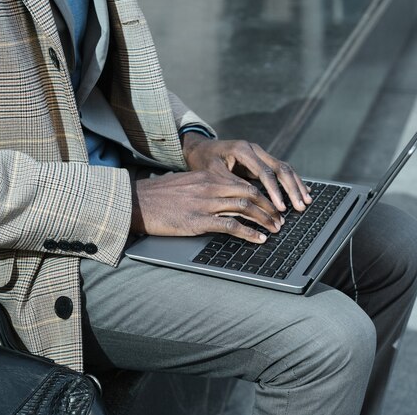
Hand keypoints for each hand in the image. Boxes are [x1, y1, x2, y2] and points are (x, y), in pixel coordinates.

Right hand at [130, 171, 283, 242]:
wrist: (136, 203)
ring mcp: (204, 204)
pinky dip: (249, 233)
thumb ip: (205, 187)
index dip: (262, 194)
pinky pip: (230, 226)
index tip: (272, 205)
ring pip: (244, 208)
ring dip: (264, 219)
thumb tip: (224, 196)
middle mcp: (209, 187)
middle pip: (249, 193)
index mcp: (207, 176)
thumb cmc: (159, 196)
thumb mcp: (185, 184)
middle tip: (280, 218)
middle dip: (269, 207)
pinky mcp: (198, 221)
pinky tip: (259, 239)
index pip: (243, 182)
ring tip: (275, 229)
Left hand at [182, 133, 311, 211]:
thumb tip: (251, 200)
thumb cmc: (204, 162)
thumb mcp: (213, 174)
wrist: (200, 148)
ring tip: (306, 201)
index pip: (265, 172)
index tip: (280, 207)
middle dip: (292, 189)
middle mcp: (255, 149)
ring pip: (284, 168)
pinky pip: (281, 170)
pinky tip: (303, 191)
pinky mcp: (261, 160)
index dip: (274, 191)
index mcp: (243, 150)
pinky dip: (292, 182)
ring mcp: (260, 153)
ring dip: (296, 185)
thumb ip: (232, 184)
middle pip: (281, 168)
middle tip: (300, 206)